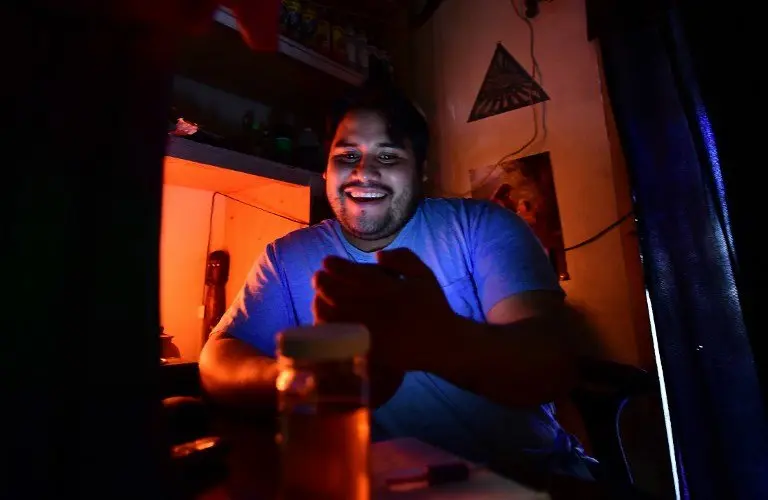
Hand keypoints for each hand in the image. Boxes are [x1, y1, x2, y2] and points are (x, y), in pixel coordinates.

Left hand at [312, 249, 457, 373]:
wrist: (443, 343)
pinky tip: (325, 321)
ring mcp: (375, 333)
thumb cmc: (433, 306)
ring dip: (323, 305)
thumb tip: (377, 256)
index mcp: (394, 291)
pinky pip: (344, 339)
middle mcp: (381, 311)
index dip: (338, 267)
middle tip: (317, 277)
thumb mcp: (424, 275)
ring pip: (338, 318)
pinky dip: (331, 329)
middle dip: (324, 284)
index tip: (326, 261)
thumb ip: (403, 259)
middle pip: (342, 296)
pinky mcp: (371, 351)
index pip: (358, 276)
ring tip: (318, 297)